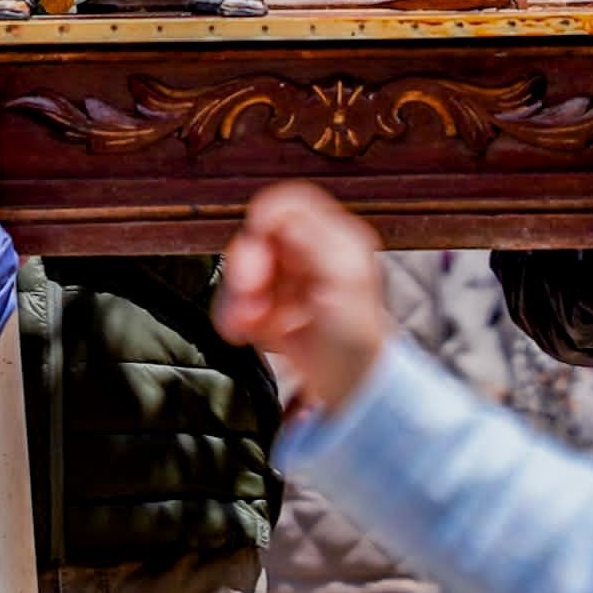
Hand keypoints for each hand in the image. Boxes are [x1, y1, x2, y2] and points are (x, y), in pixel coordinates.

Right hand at [216, 179, 397, 415]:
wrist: (350, 388)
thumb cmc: (358, 339)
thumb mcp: (345, 282)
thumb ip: (313, 242)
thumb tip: (275, 214)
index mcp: (333, 239)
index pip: (289, 204)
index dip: (265, 216)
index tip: (255, 238)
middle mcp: (306, 254)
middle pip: (256, 238)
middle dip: (246, 268)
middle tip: (249, 295)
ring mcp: (284, 280)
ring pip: (239, 270)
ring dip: (236, 298)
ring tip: (246, 325)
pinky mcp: (266, 305)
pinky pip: (234, 299)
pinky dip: (234, 316)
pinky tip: (247, 333)